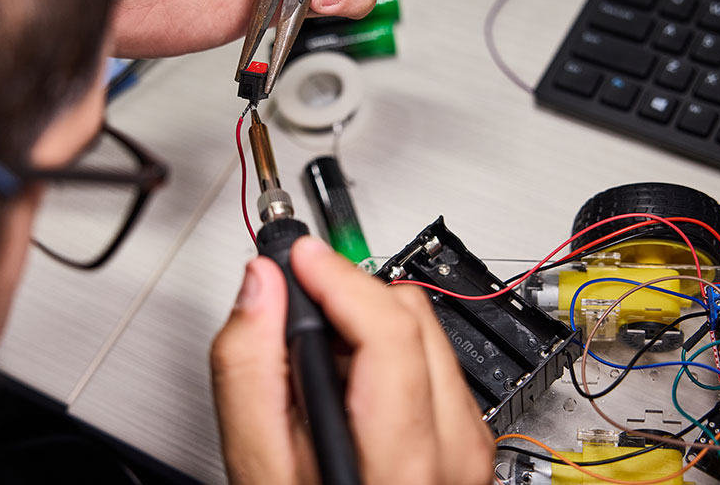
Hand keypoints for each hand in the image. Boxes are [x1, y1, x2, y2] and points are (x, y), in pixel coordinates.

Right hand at [210, 236, 495, 483]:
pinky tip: (352, 380)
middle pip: (412, 319)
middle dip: (348, 294)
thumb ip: (249, 367)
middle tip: (297, 301)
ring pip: (429, 334)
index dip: (338, 278)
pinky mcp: (470, 439)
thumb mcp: (256, 463)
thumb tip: (262, 286)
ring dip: (369, 322)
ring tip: (319, 355)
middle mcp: (454, 451)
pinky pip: (437, 364)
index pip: (387, 332)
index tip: (300, 255)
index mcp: (401, 463)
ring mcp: (470, 447)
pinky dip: (390, 350)